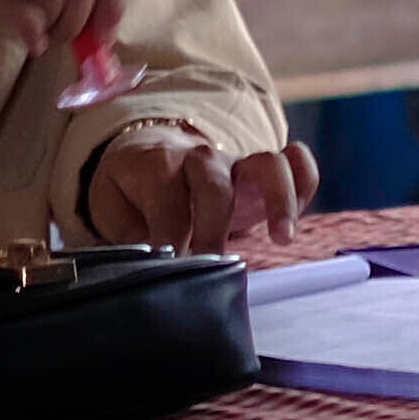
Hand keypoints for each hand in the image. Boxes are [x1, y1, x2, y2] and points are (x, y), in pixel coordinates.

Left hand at [79, 126, 317, 250]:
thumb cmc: (133, 191)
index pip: (167, 199)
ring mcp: (239, 164)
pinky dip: (304, 184)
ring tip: (281, 238)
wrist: (150, 155)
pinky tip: (293, 223)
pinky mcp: (265, 174)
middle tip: (210, 263)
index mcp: (158, 165)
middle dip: (214, 224)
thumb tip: (147, 264)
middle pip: (214, 179)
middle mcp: (202, 158)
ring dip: (279, 198)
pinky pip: (296, 163)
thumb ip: (127, 235)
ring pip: (268, 163)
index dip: (168, 233)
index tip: (167, 264)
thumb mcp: (114, 210)